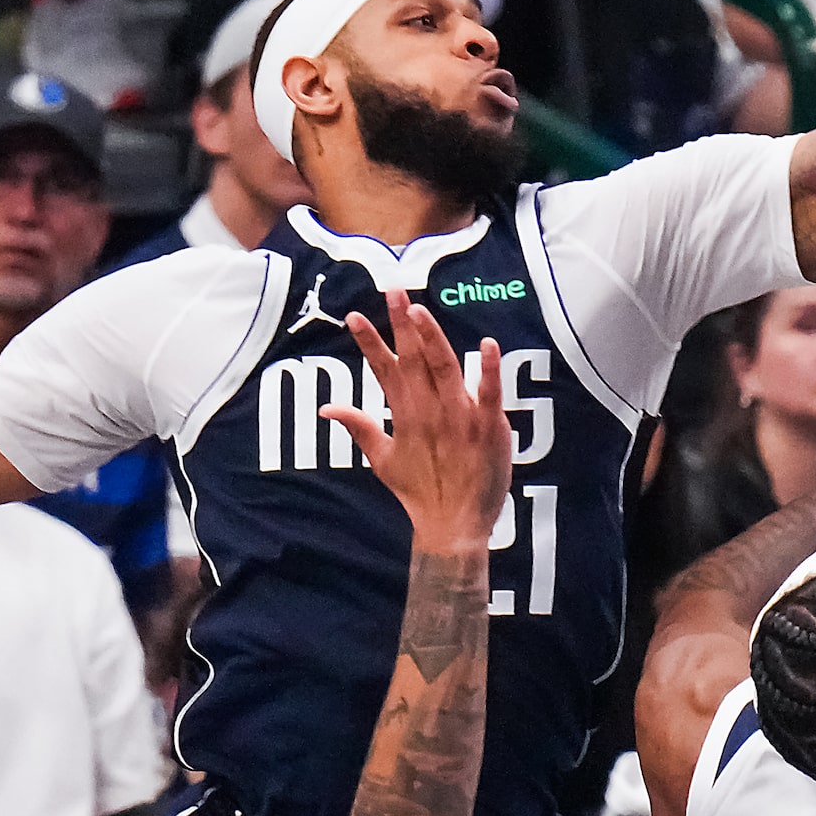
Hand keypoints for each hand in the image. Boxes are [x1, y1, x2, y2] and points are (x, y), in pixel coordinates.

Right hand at [321, 292, 511, 553]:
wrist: (453, 526)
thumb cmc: (419, 492)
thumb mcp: (382, 460)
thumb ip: (358, 428)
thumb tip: (326, 408)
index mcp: (404, 415)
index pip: (385, 369)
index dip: (370, 342)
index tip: (354, 314)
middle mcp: (429, 411)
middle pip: (413, 359)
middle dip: (401, 324)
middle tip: (392, 290)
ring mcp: (459, 417)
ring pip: (444, 368)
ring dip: (432, 337)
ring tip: (418, 309)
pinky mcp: (488, 427)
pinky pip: (489, 393)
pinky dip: (488, 370)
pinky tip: (486, 344)